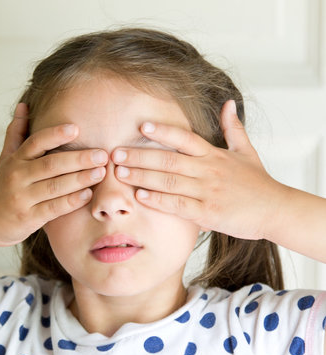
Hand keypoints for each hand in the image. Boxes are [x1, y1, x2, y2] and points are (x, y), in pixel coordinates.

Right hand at [0, 103, 107, 246]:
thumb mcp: (5, 158)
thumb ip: (16, 133)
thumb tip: (24, 105)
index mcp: (15, 160)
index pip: (35, 142)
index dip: (55, 134)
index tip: (76, 128)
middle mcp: (17, 177)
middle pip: (50, 164)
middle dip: (78, 159)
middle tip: (102, 154)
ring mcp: (22, 199)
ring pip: (54, 186)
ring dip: (80, 179)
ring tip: (101, 172)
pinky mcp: (27, 219)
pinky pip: (53, 209)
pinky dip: (71, 201)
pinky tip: (87, 195)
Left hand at [112, 100, 289, 239]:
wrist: (277, 210)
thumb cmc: (259, 183)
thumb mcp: (247, 152)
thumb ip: (233, 128)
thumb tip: (228, 103)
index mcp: (214, 155)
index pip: (185, 138)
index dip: (163, 131)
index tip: (141, 125)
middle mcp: (209, 170)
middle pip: (169, 160)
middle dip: (140, 156)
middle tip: (116, 154)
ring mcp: (208, 191)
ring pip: (169, 182)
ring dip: (142, 177)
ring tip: (120, 173)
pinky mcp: (208, 213)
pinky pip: (178, 205)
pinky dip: (158, 201)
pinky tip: (140, 197)